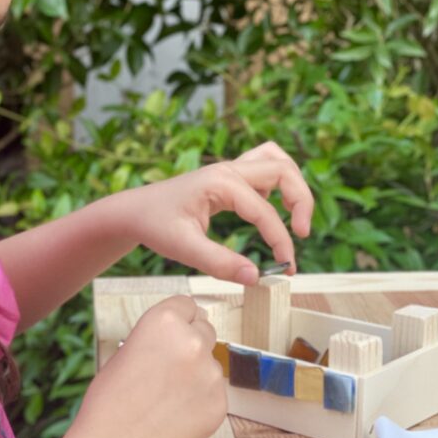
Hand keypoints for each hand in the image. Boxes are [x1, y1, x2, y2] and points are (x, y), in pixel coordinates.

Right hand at [73, 296, 226, 437]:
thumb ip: (159, 338)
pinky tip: (174, 415)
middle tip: (169, 367)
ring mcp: (210, 374)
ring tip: (165, 397)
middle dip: (192, 343)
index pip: (187, 305)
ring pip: (211, 364)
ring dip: (196, 374)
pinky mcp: (220, 404)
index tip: (173, 332)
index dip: (179, 320)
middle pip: (205, 330)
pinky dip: (200, 401)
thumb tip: (182, 334)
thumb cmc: (111, 400)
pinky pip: (214, 394)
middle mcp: (193, 341)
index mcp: (165, 321)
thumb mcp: (126, 350)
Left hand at [112, 141, 313, 284]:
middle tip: (302, 234)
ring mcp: (229, 169)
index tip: (286, 267)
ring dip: (293, 184)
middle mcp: (228, 169)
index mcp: (219, 183)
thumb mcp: (184, 249)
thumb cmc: (155, 226)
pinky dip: (278, 184)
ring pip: (276, 160)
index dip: (281, 240)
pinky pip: (264, 168)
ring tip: (296, 218)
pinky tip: (271, 210)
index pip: (264, 210)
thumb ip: (220, 264)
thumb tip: (256, 277)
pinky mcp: (228, 177)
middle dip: (302, 201)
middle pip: (283, 170)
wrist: (135, 211)